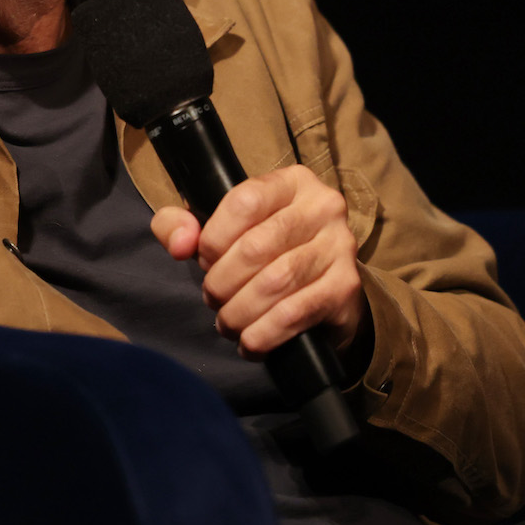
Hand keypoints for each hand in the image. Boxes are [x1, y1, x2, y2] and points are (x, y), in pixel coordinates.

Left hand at [151, 167, 367, 361]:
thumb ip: (181, 225)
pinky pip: (295, 312)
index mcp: (291, 182)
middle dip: (222, 281)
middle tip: (213, 298)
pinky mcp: (345, 287)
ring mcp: (340, 246)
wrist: (324, 293)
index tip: (204, 260)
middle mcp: (323, 207)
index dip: (214, 237)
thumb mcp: (220, 229)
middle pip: (256, 246)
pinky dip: (264, 333)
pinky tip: (250, 341)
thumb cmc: (265, 253)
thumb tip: (179, 244)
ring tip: (227, 322)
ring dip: (240, 310)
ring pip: (275, 282)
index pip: (245, 201)